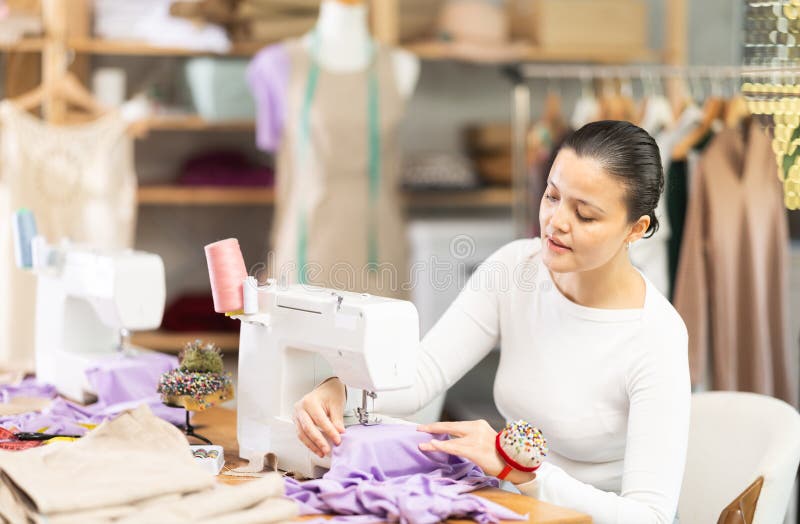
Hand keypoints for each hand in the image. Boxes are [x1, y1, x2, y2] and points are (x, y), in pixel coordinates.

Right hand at [292, 377, 345, 457]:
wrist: (327, 388)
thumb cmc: (331, 393)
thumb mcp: (337, 405)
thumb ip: (337, 420)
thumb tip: (339, 433)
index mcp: (310, 401)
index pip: (320, 420)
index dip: (329, 431)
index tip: (337, 440)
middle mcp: (300, 408)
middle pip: (308, 428)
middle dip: (318, 441)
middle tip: (327, 450)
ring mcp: (297, 414)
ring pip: (302, 434)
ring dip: (312, 445)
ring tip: (322, 452)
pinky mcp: (297, 421)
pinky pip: (301, 434)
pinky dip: (309, 443)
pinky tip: (317, 448)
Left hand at [417, 420, 535, 484]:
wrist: (514, 463)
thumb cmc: (499, 454)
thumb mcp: (484, 440)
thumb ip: (469, 438)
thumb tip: (451, 441)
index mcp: (479, 425)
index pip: (455, 424)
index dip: (440, 426)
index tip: (429, 427)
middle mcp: (477, 428)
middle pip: (449, 426)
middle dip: (433, 428)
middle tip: (420, 428)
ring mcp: (475, 439)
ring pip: (449, 438)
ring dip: (433, 441)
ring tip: (422, 442)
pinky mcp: (474, 450)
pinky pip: (454, 447)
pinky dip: (441, 446)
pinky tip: (432, 446)